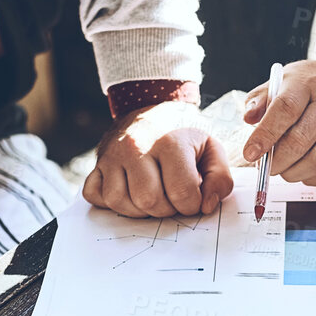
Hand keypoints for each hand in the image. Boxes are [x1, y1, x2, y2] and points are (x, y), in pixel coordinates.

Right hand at [83, 101, 232, 217]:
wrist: (152, 106)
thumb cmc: (183, 133)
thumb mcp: (212, 148)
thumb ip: (220, 180)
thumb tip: (205, 206)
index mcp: (169, 142)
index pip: (182, 193)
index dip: (192, 205)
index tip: (193, 196)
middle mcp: (136, 147)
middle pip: (149, 201)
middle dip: (166, 209)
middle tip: (172, 196)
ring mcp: (111, 155)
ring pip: (119, 202)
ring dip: (138, 209)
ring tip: (152, 194)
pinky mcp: (96, 164)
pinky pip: (95, 196)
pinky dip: (110, 201)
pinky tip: (129, 191)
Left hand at [241, 57, 315, 185]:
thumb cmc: (315, 83)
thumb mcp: (286, 78)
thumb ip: (261, 98)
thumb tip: (248, 118)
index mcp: (306, 85)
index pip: (284, 110)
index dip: (264, 135)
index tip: (250, 154)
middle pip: (300, 141)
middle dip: (276, 161)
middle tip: (266, 166)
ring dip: (295, 173)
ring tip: (284, 170)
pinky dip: (314, 178)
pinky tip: (304, 171)